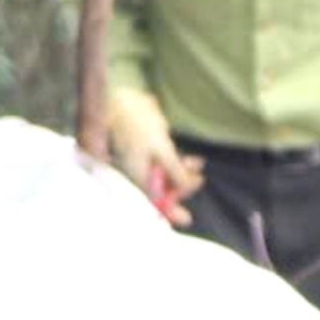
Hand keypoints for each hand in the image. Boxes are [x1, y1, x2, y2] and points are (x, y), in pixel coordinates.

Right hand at [101, 91, 202, 224]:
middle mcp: (137, 174)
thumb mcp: (163, 149)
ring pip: (165, 178)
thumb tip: (186, 188)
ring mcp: (141, 164)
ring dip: (182, 174)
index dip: (170, 211)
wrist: (121, 101)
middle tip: (198, 180)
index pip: (153, 202)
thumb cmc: (138, 125)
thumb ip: (175, 170)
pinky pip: (164, 165)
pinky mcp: (146, 153)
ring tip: (197, 165)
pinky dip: (178, 164)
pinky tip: (193, 162)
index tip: (186, 219)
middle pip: (160, 192)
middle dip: (180, 189)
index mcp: (136, 177)